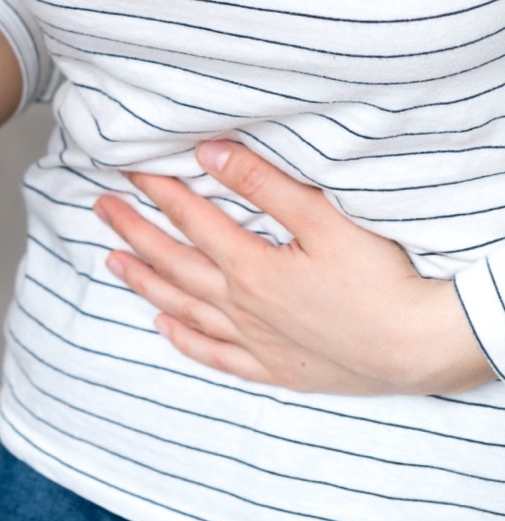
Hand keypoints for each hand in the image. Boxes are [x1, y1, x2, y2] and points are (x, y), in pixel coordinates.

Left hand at [94, 141, 495, 394]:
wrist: (418, 347)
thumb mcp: (325, 220)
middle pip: (173, 263)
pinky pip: (216, 356)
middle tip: (101, 209)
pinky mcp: (275, 368)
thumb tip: (209, 153)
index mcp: (250, 266)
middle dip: (134, 232)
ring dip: (145, 284)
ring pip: (184, 309)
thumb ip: (263, 185)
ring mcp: (255, 340)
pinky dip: (185, 342)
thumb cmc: (382, 280)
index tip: (129, 169)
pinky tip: (163, 329)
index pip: (190, 219)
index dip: (157, 190)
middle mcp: (241, 305)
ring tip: (113, 262)